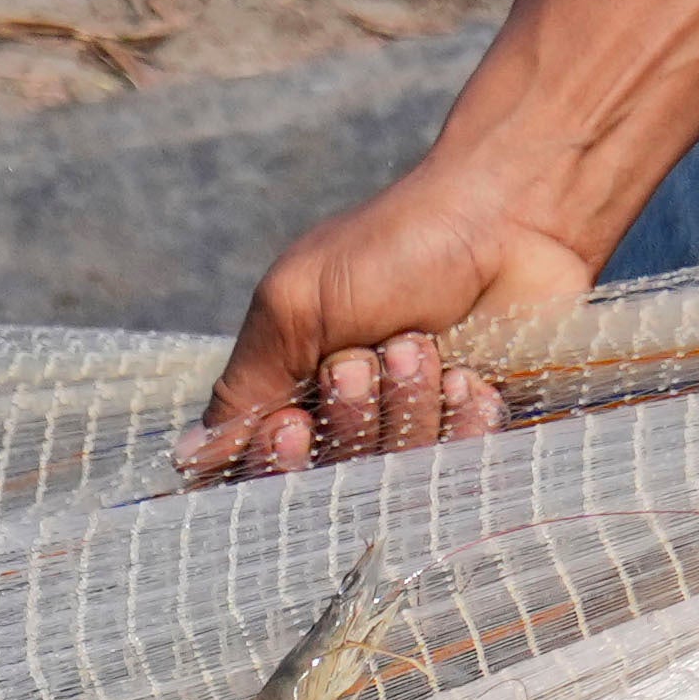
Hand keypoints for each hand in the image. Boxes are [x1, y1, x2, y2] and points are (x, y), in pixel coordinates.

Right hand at [199, 150, 614, 476]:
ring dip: (406, 405)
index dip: (278, 465)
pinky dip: (461, 422)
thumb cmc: (394, 246)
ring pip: (397, 476)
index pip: (265, 476)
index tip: (292, 424)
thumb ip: (245, 386)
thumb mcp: (296, 303)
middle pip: (331, 483)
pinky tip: (469, 375)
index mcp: (297, 393)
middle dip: (348, 419)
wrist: (509, 216)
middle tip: (364, 358)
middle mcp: (353, 425)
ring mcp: (418, 435)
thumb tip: (189, 459)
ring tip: (422, 343)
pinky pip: (461, 472)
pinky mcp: (478, 440)